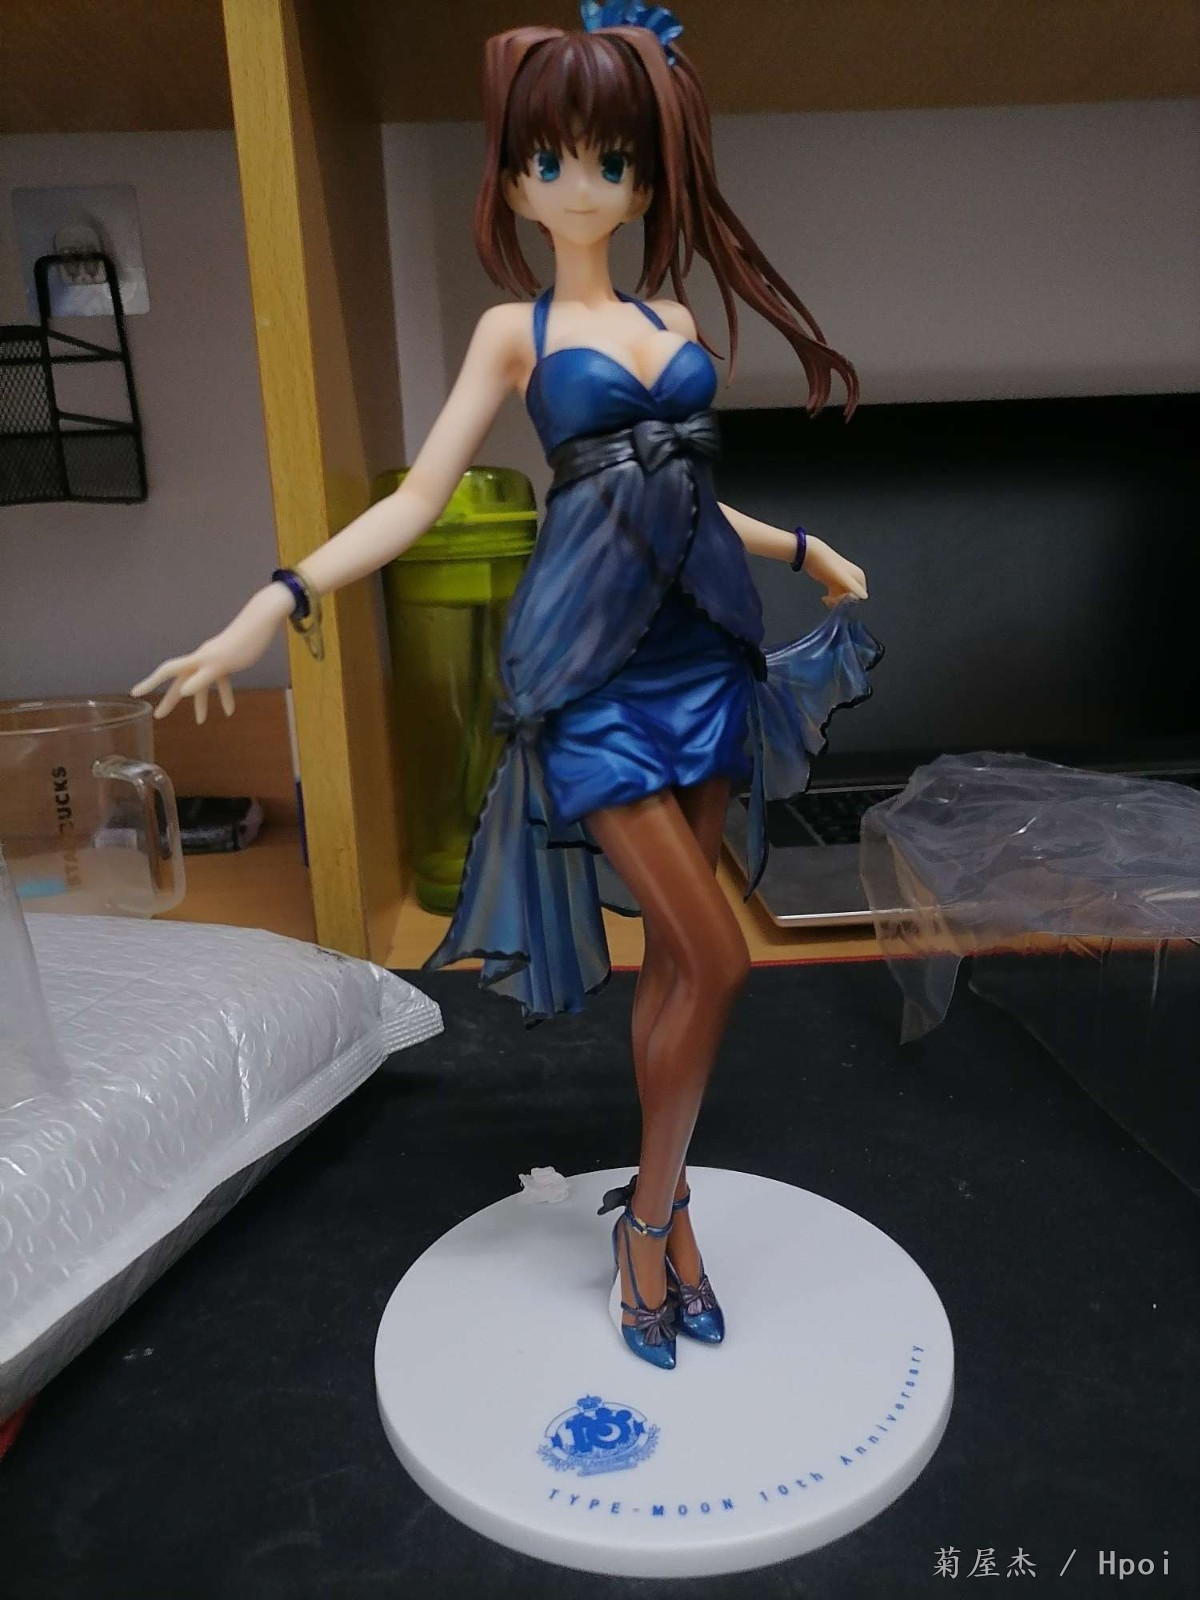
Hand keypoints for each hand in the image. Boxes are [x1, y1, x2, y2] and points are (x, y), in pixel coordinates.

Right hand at [130, 586, 290, 722]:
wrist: (263, 620)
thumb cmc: (245, 642)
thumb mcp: (223, 664)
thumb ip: (202, 678)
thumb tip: (182, 692)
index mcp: (197, 660)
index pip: (167, 672)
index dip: (150, 682)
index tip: (135, 693)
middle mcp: (201, 660)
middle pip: (181, 682)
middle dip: (171, 700)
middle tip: (159, 716)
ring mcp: (214, 661)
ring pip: (202, 684)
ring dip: (201, 703)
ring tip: (201, 722)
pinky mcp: (227, 661)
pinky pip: (221, 680)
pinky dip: (225, 695)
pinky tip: (230, 710)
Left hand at [803, 536, 868, 607]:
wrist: (812, 555)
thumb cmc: (828, 565)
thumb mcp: (842, 577)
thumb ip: (853, 587)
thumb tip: (864, 597)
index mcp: (859, 577)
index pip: (859, 596)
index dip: (850, 600)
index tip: (839, 598)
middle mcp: (853, 579)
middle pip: (851, 598)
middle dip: (841, 601)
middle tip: (831, 600)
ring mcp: (842, 581)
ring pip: (842, 598)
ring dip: (835, 601)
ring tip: (826, 599)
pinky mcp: (833, 583)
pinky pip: (836, 596)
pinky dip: (831, 599)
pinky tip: (824, 598)